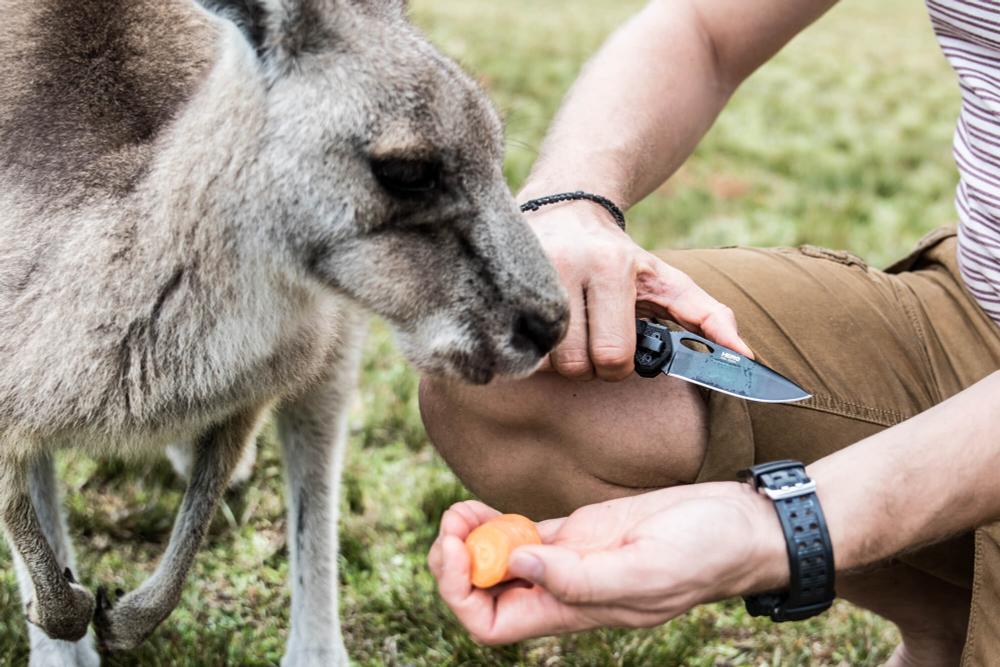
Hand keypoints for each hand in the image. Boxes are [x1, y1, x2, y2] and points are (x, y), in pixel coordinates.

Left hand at [427, 483, 787, 644]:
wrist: (737, 525)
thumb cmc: (703, 553)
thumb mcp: (646, 568)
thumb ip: (581, 576)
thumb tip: (517, 562)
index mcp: (573, 610)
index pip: (492, 624)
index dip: (461, 595)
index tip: (458, 553)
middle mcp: (562, 590)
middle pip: (483, 594)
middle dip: (454, 563)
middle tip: (453, 524)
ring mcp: (567, 560)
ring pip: (496, 562)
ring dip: (467, 540)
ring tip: (461, 512)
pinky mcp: (577, 532)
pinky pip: (519, 534)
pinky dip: (491, 522)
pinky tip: (481, 507)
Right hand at [521, 199, 752, 381]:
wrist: (566, 210)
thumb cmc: (620, 257)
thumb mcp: (667, 279)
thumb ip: (708, 315)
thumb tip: (745, 355)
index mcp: (612, 268)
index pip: (614, 356)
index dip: (618, 365)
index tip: (618, 347)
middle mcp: (567, 266)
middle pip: (575, 364)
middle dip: (587, 365)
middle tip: (591, 344)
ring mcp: (527, 274)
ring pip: (540, 361)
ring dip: (555, 361)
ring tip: (566, 337)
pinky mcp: (499, 281)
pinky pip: (509, 345)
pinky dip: (526, 350)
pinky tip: (538, 331)